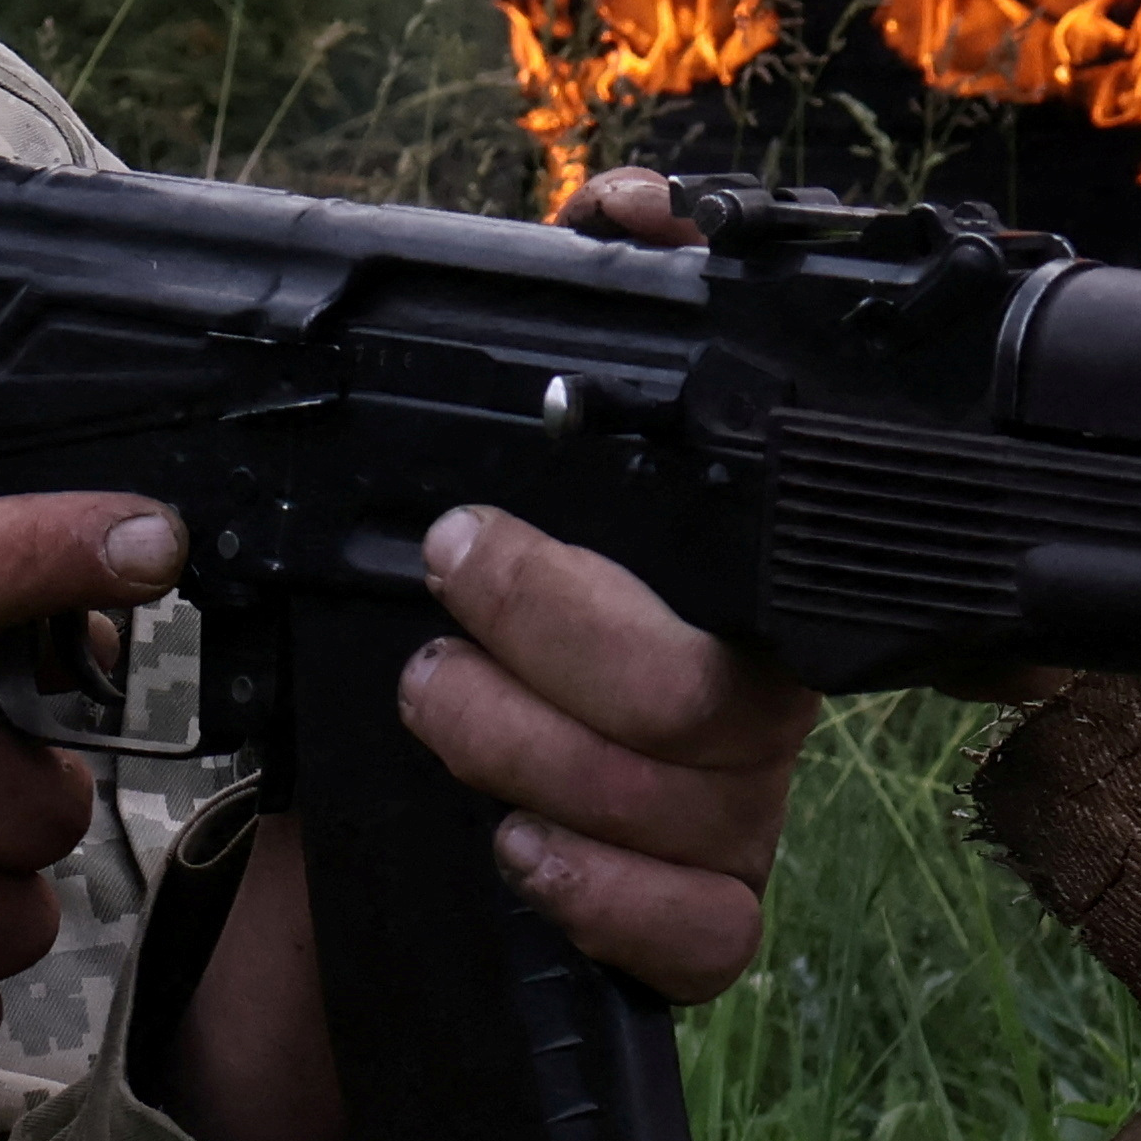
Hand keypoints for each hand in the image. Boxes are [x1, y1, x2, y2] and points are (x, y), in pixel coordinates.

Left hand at [457, 169, 820, 997]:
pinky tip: (518, 854)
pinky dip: (609, 897)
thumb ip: (557, 334)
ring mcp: (733, 820)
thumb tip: (633, 206)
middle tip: (438, 595)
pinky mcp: (694, 929)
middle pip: (719, 695)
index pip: (757, 557)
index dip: (635, 553)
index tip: (466, 534)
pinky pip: (705, 935)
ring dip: (538, 757)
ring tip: (427, 706)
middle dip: (558, 640)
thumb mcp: (478, 481)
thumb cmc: (463, 624)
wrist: (382, 809)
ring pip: (700, 810)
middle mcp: (748, 702)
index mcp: (721, 582)